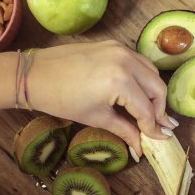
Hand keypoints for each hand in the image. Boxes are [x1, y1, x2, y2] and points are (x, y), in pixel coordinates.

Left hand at [28, 41, 176, 157]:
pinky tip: (138, 91)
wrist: (35, 74)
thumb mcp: (97, 117)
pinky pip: (139, 62)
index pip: (147, 109)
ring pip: (152, 72)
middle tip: (159, 126)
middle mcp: (126, 61)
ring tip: (150, 110)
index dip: (153, 127)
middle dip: (160, 109)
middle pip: (157, 88)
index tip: (160, 139)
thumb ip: (125, 130)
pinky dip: (143, 77)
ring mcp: (121, 50)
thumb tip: (141, 148)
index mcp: (121, 82)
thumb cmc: (61, 100)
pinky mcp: (115, 45)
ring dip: (154, 92)